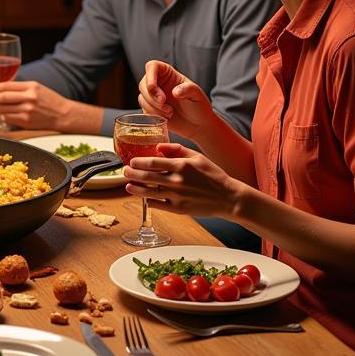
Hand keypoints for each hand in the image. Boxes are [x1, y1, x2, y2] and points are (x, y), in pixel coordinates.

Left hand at [0, 80, 84, 130]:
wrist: (62, 114)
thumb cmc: (49, 100)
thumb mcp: (37, 87)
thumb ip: (21, 87)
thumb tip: (2, 87)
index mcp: (31, 86)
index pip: (6, 85)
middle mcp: (29, 98)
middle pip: (3, 97)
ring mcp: (27, 110)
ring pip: (3, 109)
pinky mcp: (26, 121)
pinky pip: (8, 118)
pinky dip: (4, 116)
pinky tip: (5, 114)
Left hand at [124, 142, 245, 219]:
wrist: (229, 198)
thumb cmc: (213, 176)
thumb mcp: (197, 157)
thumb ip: (177, 149)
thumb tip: (158, 146)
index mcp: (182, 166)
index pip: (153, 162)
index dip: (138, 162)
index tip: (131, 161)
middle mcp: (177, 181)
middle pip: (147, 177)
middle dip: (132, 174)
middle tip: (125, 172)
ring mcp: (177, 196)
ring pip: (149, 192)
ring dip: (136, 189)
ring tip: (128, 186)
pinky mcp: (179, 209)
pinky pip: (158, 205)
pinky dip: (148, 201)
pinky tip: (143, 198)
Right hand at [138, 59, 214, 138]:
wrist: (198, 126)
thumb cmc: (199, 107)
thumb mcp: (197, 95)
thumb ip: (188, 89)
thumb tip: (175, 91)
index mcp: (168, 74)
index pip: (152, 66)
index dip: (150, 75)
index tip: (153, 88)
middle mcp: (158, 83)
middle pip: (143, 84)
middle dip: (152, 96)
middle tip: (164, 103)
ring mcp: (153, 97)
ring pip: (142, 98)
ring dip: (154, 107)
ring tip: (170, 112)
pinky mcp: (151, 109)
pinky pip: (144, 110)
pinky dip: (153, 114)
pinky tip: (166, 117)